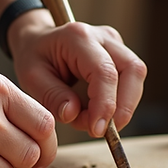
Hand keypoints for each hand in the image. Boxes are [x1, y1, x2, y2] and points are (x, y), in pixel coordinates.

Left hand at [9, 11, 146, 137]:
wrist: (37, 41)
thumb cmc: (34, 57)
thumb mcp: (31, 77)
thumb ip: (52, 96)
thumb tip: (73, 114)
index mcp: (78, 37)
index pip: (105, 72)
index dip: (106, 104)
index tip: (96, 130)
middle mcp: (103, 36)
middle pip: (133, 71)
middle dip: (123, 107)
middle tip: (99, 130)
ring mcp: (115, 44)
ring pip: (136, 77)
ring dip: (121, 107)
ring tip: (91, 121)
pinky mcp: (121, 55)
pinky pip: (130, 82)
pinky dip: (118, 103)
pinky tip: (96, 112)